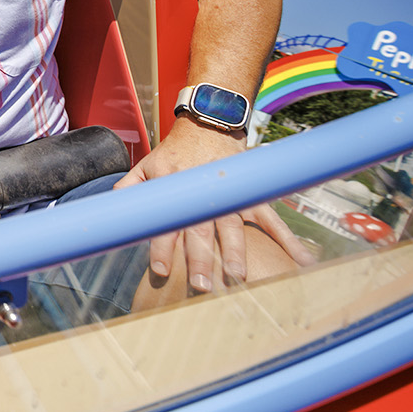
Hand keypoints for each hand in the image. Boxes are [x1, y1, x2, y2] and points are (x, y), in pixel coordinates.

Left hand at [116, 118, 314, 291]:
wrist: (208, 125)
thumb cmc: (174, 154)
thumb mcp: (145, 167)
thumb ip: (128, 192)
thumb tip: (108, 216)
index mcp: (174, 191)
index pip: (165, 223)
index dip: (160, 247)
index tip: (159, 270)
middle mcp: (202, 196)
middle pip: (200, 233)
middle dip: (200, 260)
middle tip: (201, 287)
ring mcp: (229, 197)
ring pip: (234, 229)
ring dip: (236, 255)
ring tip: (239, 278)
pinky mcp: (250, 196)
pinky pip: (272, 220)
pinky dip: (290, 241)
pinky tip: (304, 263)